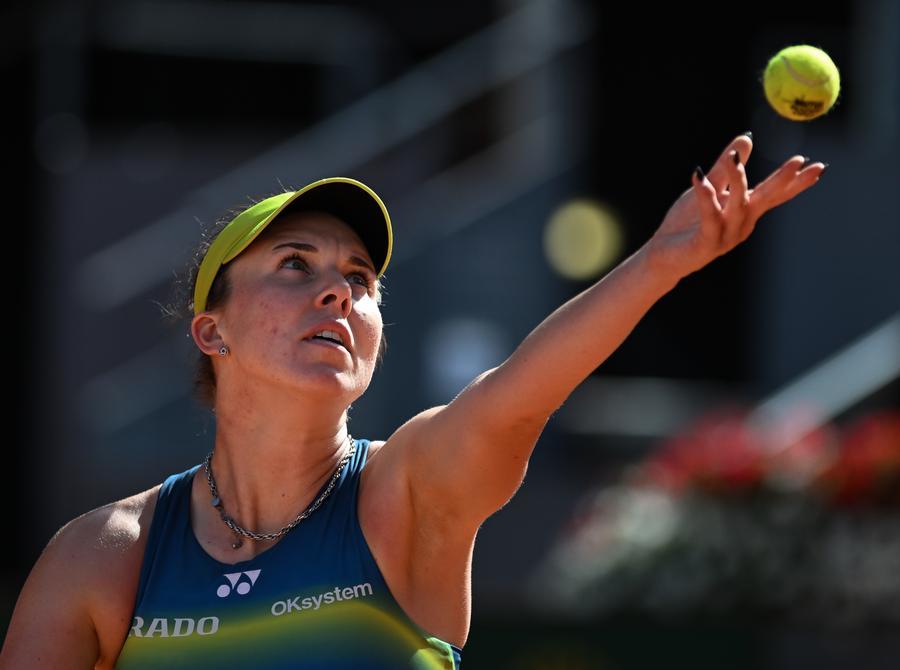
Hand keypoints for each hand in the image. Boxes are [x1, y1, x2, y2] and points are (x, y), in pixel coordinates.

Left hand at [645, 134, 825, 280]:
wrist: (662, 255)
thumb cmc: (687, 223)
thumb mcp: (709, 187)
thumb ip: (726, 166)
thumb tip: (747, 139)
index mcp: (745, 211)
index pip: (774, 195)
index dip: (795, 182)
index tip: (818, 167)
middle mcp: (741, 225)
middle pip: (765, 200)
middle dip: (782, 181)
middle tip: (799, 162)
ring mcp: (726, 236)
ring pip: (738, 205)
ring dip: (738, 179)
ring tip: (734, 157)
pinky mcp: (706, 244)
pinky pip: (710, 218)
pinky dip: (706, 197)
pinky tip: (697, 177)